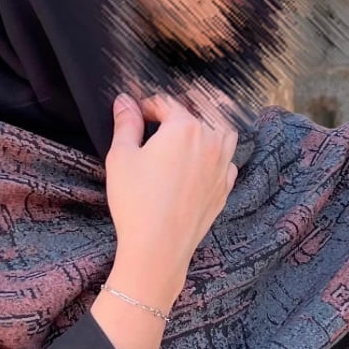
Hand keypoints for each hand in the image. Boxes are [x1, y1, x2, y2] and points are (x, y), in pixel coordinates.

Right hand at [103, 91, 238, 308]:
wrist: (158, 246)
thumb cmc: (136, 201)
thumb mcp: (121, 156)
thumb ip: (126, 124)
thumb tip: (125, 102)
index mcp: (184, 127)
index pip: (166, 103)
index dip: (148, 106)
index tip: (136, 113)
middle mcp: (210, 141)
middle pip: (198, 113)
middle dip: (177, 113)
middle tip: (158, 121)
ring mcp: (222, 166)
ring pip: (222, 133)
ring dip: (207, 128)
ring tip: (187, 136)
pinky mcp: (224, 188)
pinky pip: (227, 161)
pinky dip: (217, 156)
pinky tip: (202, 163)